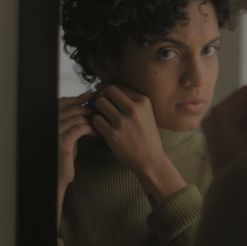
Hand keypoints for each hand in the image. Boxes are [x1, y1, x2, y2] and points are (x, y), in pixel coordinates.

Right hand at [58, 90, 96, 227]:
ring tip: (98, 125)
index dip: (77, 98)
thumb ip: (73, 121)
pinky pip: (78, 128)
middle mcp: (49, 125)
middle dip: (87, 109)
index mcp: (49, 121)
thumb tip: (87, 105)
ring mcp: (54, 133)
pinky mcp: (61, 143)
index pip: (62, 102)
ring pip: (76, 117)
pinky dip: (89, 128)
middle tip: (100, 113)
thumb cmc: (65, 156)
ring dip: (91, 119)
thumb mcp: (68, 135)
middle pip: (71, 108)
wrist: (58, 177)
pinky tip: (95, 133)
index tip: (91, 95)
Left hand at [92, 84, 185, 203]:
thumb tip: (108, 89)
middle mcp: (133, 109)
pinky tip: (101, 127)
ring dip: (97, 109)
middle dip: (101, 97)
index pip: (118, 86)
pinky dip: (96, 122)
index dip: (106, 88)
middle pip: (107, 92)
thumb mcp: (147, 114)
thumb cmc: (147, 136)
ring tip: (100, 115)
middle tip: (99, 105)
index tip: (101, 91)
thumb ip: (132, 101)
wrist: (150, 159)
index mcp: (143, 102)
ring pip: (99, 104)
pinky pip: (96, 120)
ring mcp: (122, 121)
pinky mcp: (113, 134)